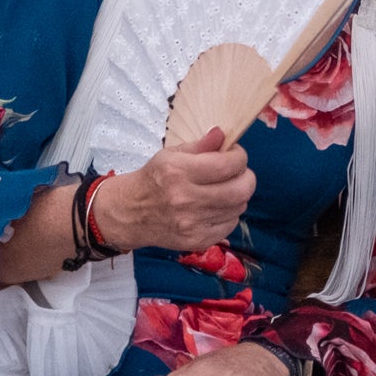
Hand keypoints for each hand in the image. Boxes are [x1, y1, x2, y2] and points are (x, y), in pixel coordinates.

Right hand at [99, 129, 256, 253]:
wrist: (129, 213)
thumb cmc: (153, 179)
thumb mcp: (170, 155)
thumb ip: (200, 145)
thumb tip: (222, 134)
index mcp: (178, 172)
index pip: (228, 165)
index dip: (239, 157)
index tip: (234, 154)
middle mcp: (185, 199)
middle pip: (241, 190)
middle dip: (246, 177)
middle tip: (238, 173)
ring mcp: (192, 223)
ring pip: (239, 207)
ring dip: (238, 195)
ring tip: (224, 189)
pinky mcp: (197, 241)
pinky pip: (230, 225)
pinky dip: (229, 214)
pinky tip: (216, 207)